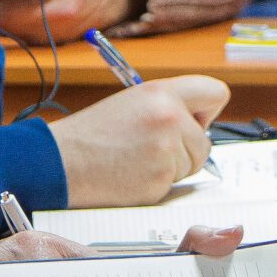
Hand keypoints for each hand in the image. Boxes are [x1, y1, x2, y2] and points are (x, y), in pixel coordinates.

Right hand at [46, 75, 227, 205]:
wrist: (61, 161)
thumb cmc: (92, 134)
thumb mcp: (132, 102)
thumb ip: (169, 106)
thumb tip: (200, 123)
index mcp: (162, 92)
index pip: (215, 93)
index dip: (206, 111)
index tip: (194, 120)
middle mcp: (169, 118)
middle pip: (204, 141)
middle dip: (184, 148)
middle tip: (149, 146)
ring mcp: (166, 151)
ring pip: (192, 165)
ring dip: (170, 167)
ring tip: (135, 159)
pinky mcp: (160, 180)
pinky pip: (175, 184)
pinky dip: (157, 183)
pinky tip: (132, 174)